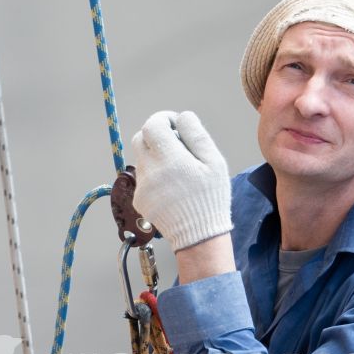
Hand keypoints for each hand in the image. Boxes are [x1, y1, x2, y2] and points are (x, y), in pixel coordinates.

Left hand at [129, 110, 231, 250]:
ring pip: (141, 157)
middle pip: (140, 138)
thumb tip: (182, 117)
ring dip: (155, 154)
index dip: (163, 119)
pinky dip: (154, 173)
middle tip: (174, 142)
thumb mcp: (215, 163)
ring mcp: (142, 186)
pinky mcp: (139, 198)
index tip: (175, 124)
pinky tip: (171, 185)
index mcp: (171, 161)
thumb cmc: (211, 198)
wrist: (198, 237)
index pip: (153, 125)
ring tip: (177, 168)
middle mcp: (151, 172)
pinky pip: (142, 176)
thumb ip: (196, 135)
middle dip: (155, 135)